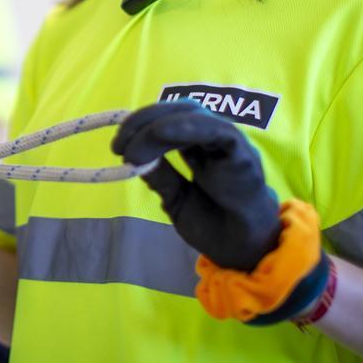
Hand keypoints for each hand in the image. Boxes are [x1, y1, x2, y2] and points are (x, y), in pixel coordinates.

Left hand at [112, 101, 281, 270]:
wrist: (243, 252)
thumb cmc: (215, 225)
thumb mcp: (177, 198)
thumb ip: (160, 176)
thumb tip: (133, 156)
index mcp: (199, 145)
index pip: (169, 118)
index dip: (141, 124)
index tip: (118, 145)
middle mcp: (214, 138)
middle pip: (178, 110)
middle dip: (143, 120)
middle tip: (119, 144)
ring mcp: (230, 142)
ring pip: (193, 114)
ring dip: (157, 126)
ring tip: (134, 149)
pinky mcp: (243, 153)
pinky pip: (216, 130)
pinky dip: (186, 126)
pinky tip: (161, 134)